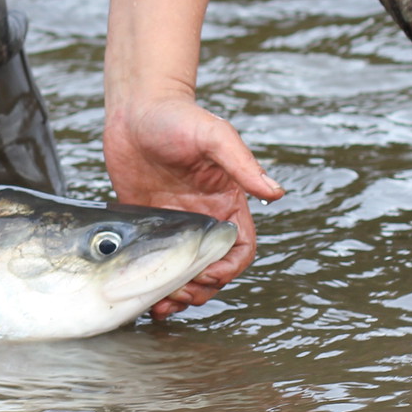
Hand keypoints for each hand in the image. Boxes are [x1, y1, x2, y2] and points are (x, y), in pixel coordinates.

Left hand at [103, 95, 281, 319]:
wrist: (136, 106)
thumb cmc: (179, 116)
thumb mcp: (214, 137)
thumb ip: (242, 164)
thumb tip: (274, 192)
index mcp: (227, 203)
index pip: (240, 250)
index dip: (228, 270)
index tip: (207, 274)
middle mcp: (203, 218)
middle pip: (212, 269)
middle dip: (200, 289)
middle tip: (177, 294)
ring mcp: (174, 223)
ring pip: (183, 271)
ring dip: (176, 293)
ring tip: (159, 304)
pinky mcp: (148, 223)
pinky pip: (153, 260)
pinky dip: (151, 280)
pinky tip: (141, 294)